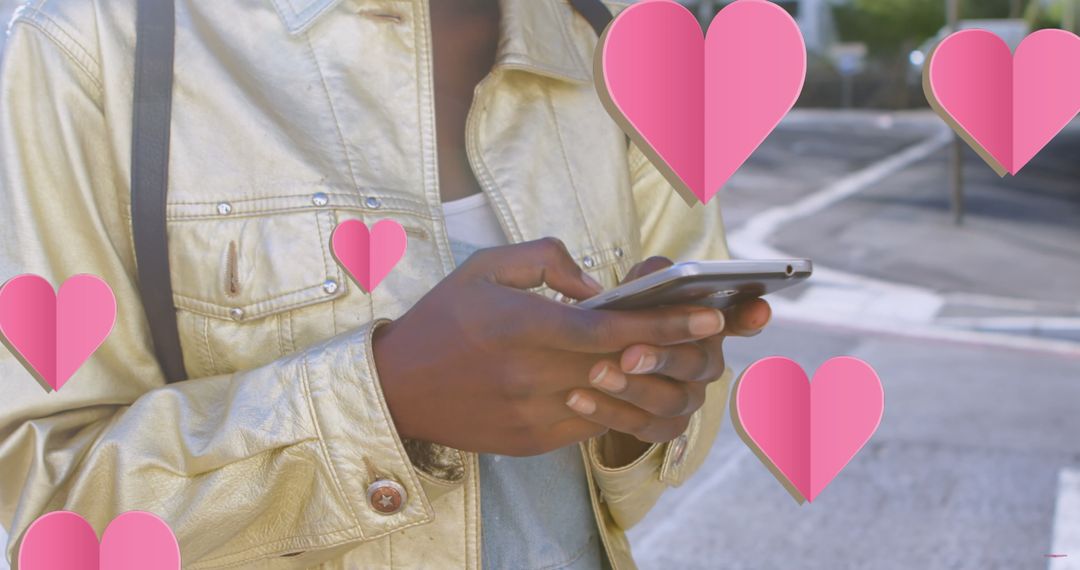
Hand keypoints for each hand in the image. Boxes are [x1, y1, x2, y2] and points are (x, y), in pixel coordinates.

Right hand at [373, 239, 728, 456]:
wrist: (397, 388)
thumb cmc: (444, 319)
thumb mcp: (485, 266)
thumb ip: (547, 259)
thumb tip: (598, 285)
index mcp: (521, 326)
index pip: (610, 330)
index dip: (665, 324)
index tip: (709, 314)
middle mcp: (530, 375)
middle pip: (623, 366)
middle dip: (674, 350)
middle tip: (714, 333)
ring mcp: (533, 414)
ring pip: (612, 400)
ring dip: (649, 380)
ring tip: (677, 358)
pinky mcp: (531, 441)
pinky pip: (589, 423)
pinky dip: (613, 402)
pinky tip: (626, 382)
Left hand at [564, 257, 770, 455]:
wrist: (587, 361)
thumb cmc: (621, 315)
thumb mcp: (634, 290)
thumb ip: (650, 276)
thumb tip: (658, 274)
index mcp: (707, 324)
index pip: (740, 317)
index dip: (751, 315)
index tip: (756, 310)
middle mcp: (706, 363)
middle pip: (698, 363)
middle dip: (664, 358)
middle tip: (630, 353)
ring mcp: (688, 398)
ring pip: (669, 400)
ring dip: (632, 388)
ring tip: (596, 373)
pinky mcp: (662, 428)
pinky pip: (641, 427)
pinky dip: (608, 413)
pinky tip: (577, 398)